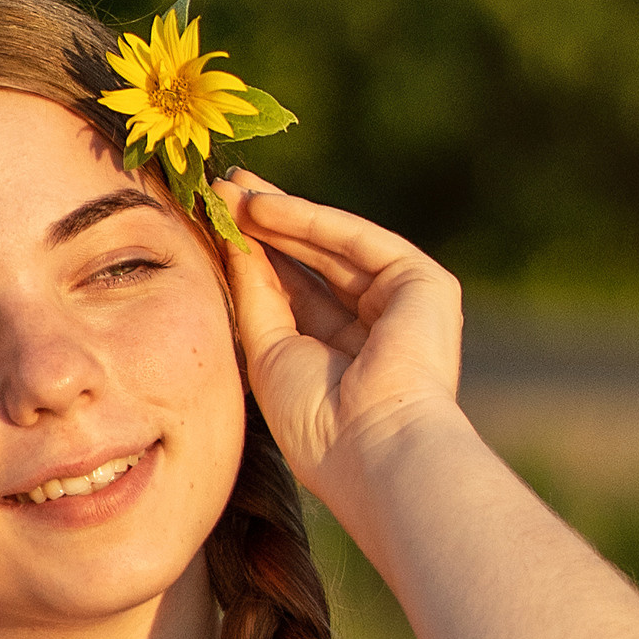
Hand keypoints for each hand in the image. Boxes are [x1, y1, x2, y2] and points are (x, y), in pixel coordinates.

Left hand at [212, 176, 465, 512]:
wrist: (373, 449)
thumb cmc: (316, 425)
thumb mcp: (268, 351)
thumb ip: (253, 292)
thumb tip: (231, 234)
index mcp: (342, 360)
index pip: (295, 294)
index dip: (256, 258)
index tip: (214, 224)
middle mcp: (376, 330)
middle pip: (313, 263)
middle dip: (268, 225)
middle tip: (221, 189)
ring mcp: (404, 306)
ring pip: (333, 246)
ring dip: (282, 214)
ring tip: (232, 189)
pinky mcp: (425, 284)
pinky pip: (358, 241)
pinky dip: (311, 220)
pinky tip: (263, 206)